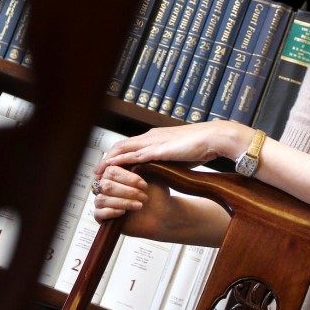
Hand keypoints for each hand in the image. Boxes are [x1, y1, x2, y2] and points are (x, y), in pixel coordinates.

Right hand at [91, 164, 173, 239]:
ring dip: (122, 202)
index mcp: (114, 174)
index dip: (127, 177)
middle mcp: (106, 187)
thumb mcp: (151, 175)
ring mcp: (103, 202)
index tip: (144, 185)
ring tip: (139, 205)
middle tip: (144, 196)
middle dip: (127, 191)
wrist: (163, 213)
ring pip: (102, 199)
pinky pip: (98, 213)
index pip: (111, 170)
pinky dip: (111, 212)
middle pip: (106, 185)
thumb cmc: (155, 193)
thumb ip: (140, 164)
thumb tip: (132, 155)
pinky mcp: (102, 217)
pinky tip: (124, 212)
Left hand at [99, 121, 251, 170]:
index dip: (116, 156)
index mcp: (155, 136)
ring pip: (122, 150)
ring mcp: (153, 142)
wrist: (213, 138)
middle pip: (120, 146)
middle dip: (106, 159)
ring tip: (98, 173)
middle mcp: (150, 136)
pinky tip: (111, 168)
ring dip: (108, 162)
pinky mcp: (158, 150)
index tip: (107, 167)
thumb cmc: (202, 146)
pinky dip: (120, 162)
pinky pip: (134, 156)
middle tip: (96, 172)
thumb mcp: (180, 155)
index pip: (129, 145)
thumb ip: (169, 160)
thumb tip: (165, 168)